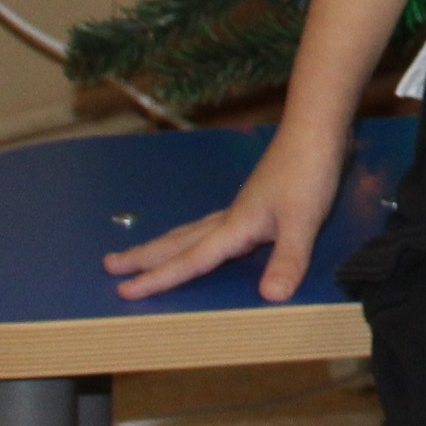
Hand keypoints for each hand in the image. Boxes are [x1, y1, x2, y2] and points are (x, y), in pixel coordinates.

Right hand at [103, 130, 346, 302]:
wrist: (317, 128)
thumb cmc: (308, 170)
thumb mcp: (303, 219)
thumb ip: (288, 258)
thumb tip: (270, 298)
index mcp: (234, 227)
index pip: (191, 260)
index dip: (159, 278)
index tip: (122, 292)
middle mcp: (231, 218)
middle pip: (179, 241)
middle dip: (145, 257)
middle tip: (109, 265)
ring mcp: (243, 207)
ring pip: (193, 231)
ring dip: (167, 244)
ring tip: (143, 253)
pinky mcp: (258, 199)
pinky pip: (215, 225)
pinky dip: (197, 236)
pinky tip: (207, 236)